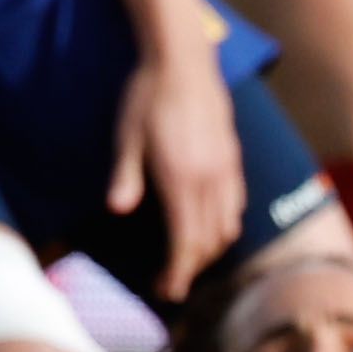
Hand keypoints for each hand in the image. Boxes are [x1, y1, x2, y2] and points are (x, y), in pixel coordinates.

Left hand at [110, 37, 247, 294]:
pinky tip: (207, 226)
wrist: (184, 60)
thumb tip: (116, 211)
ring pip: (228, 226)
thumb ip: (126, 176)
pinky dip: (223, 226)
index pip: (186, 241)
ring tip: (186, 260)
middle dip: (192, 268)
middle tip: (170, 286)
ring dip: (209, 250)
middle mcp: (210, 179)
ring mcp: (227, 168)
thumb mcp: (127, 136)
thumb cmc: (147, 97)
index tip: (166, 292)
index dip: (178, 271)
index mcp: (182, 178)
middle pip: (209, 240)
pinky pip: (236, 204)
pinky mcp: (233, 158)